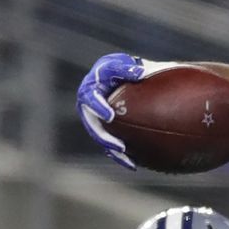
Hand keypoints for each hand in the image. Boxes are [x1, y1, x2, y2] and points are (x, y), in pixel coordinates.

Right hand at [76, 53, 160, 168]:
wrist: (118, 78)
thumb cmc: (117, 69)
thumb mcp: (119, 64)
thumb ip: (126, 68)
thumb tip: (140, 73)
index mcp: (89, 91)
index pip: (91, 100)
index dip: (99, 109)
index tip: (110, 116)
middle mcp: (88, 109)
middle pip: (94, 127)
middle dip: (105, 138)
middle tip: (120, 146)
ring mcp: (95, 122)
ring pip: (101, 139)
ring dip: (112, 150)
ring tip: (126, 156)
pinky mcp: (105, 132)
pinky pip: (110, 147)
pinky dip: (120, 156)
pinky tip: (133, 164)